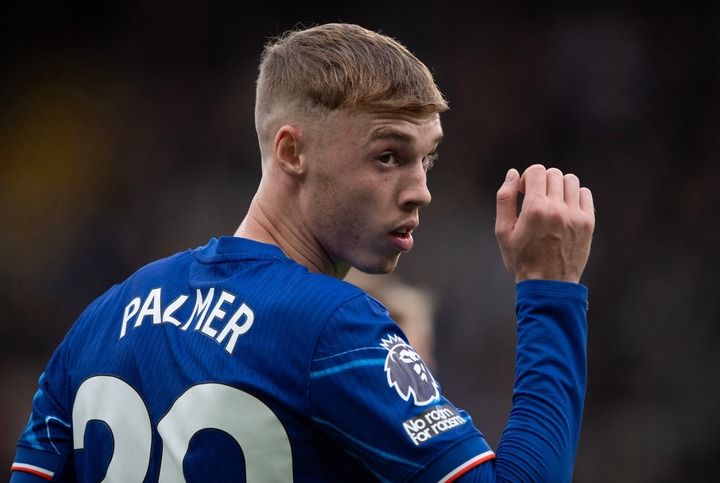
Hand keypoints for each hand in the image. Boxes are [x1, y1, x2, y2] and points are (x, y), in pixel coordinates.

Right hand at [495, 164, 594, 282]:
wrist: (548, 285)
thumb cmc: (521, 259)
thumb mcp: (502, 231)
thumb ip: (504, 199)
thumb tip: (512, 174)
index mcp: (534, 209)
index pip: (536, 171)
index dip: (527, 177)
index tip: (524, 191)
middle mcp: (557, 209)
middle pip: (553, 174)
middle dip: (542, 182)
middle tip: (536, 199)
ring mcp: (575, 215)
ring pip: (570, 180)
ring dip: (558, 186)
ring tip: (552, 202)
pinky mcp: (588, 223)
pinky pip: (585, 194)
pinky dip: (574, 195)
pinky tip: (565, 209)